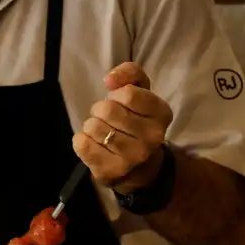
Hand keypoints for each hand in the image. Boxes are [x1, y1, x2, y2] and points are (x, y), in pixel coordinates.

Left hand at [74, 62, 173, 190]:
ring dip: (92, 125)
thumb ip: (130, 73)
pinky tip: (95, 144)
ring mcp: (131, 158)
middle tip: (108, 119)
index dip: (117, 94)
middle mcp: (151, 138)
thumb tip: (109, 80)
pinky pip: (81, 143)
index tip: (119, 102)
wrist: (140, 168)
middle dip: (101, 110)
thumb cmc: (137, 121)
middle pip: (107, 109)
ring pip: (93, 126)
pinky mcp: (110, 171)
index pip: (128, 93)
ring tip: (103, 132)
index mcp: (162, 114)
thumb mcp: (141, 91)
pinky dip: (82, 139)